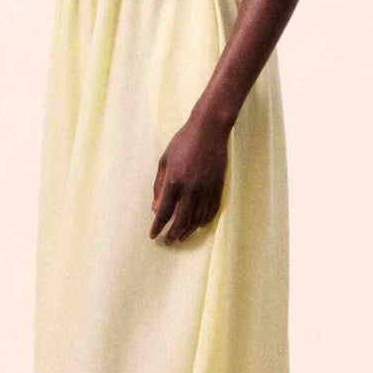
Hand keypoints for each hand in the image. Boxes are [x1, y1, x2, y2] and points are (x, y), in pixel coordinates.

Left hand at [150, 113, 229, 243]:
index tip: (153, 236)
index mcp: (174, 181)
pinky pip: (212, 211)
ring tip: (181, 237)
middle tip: (168, 241)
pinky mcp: (218, 187)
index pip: (164, 212)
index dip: (158, 226)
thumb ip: (159, 186)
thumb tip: (156, 208)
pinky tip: (197, 225)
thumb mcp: (164, 161)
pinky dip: (204, 221)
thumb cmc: (183, 142)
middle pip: (181, 220)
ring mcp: (207, 189)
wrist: (209, 130)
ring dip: (188, 231)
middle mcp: (191, 189)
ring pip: (197, 219)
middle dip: (173, 234)